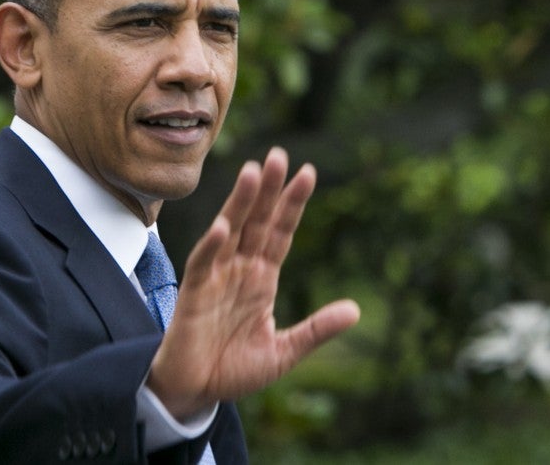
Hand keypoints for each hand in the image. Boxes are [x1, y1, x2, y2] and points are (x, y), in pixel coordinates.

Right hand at [147, 147, 360, 418]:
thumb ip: (316, 330)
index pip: (280, 232)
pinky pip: (203, 264)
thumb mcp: (284, 351)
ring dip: (240, 203)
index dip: (292, 204)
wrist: (194, 393)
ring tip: (252, 172)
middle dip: (268, 189)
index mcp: (262, 278)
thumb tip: (355, 310)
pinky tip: (223, 227)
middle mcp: (240, 270)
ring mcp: (216, 278)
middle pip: (256, 221)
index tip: (308, 172)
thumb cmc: (234, 370)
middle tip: (279, 155)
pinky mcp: (194, 294)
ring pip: (230, 231)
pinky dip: (212, 246)